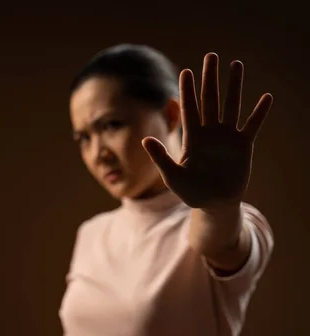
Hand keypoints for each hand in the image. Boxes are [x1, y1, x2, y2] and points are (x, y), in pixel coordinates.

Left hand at [142, 53, 272, 208]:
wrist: (213, 203)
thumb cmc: (190, 190)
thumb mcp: (172, 176)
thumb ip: (161, 157)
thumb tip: (145, 139)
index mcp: (192, 137)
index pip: (189, 108)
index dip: (188, 90)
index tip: (186, 72)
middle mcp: (209, 132)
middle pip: (209, 99)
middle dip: (210, 78)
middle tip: (210, 56)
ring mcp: (226, 137)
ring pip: (230, 105)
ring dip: (234, 86)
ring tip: (235, 64)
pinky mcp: (243, 145)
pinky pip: (252, 125)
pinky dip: (259, 113)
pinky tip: (266, 97)